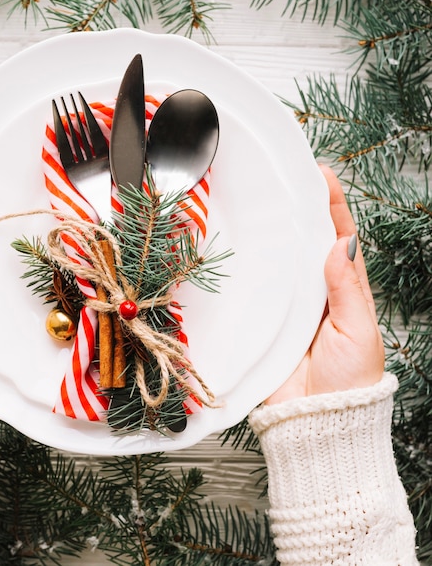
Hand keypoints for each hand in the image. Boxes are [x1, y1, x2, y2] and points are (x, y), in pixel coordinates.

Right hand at [266, 165, 384, 404]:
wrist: (315, 422)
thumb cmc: (350, 381)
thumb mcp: (358, 331)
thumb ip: (348, 289)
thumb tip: (340, 245)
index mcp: (347, 290)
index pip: (341, 239)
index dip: (333, 208)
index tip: (320, 176)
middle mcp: (316, 292)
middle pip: (307, 244)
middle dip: (300, 213)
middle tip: (285, 182)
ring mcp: (289, 305)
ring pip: (280, 262)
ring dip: (273, 236)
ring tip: (261, 206)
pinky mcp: (265, 319)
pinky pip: (257, 288)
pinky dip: (250, 268)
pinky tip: (240, 249)